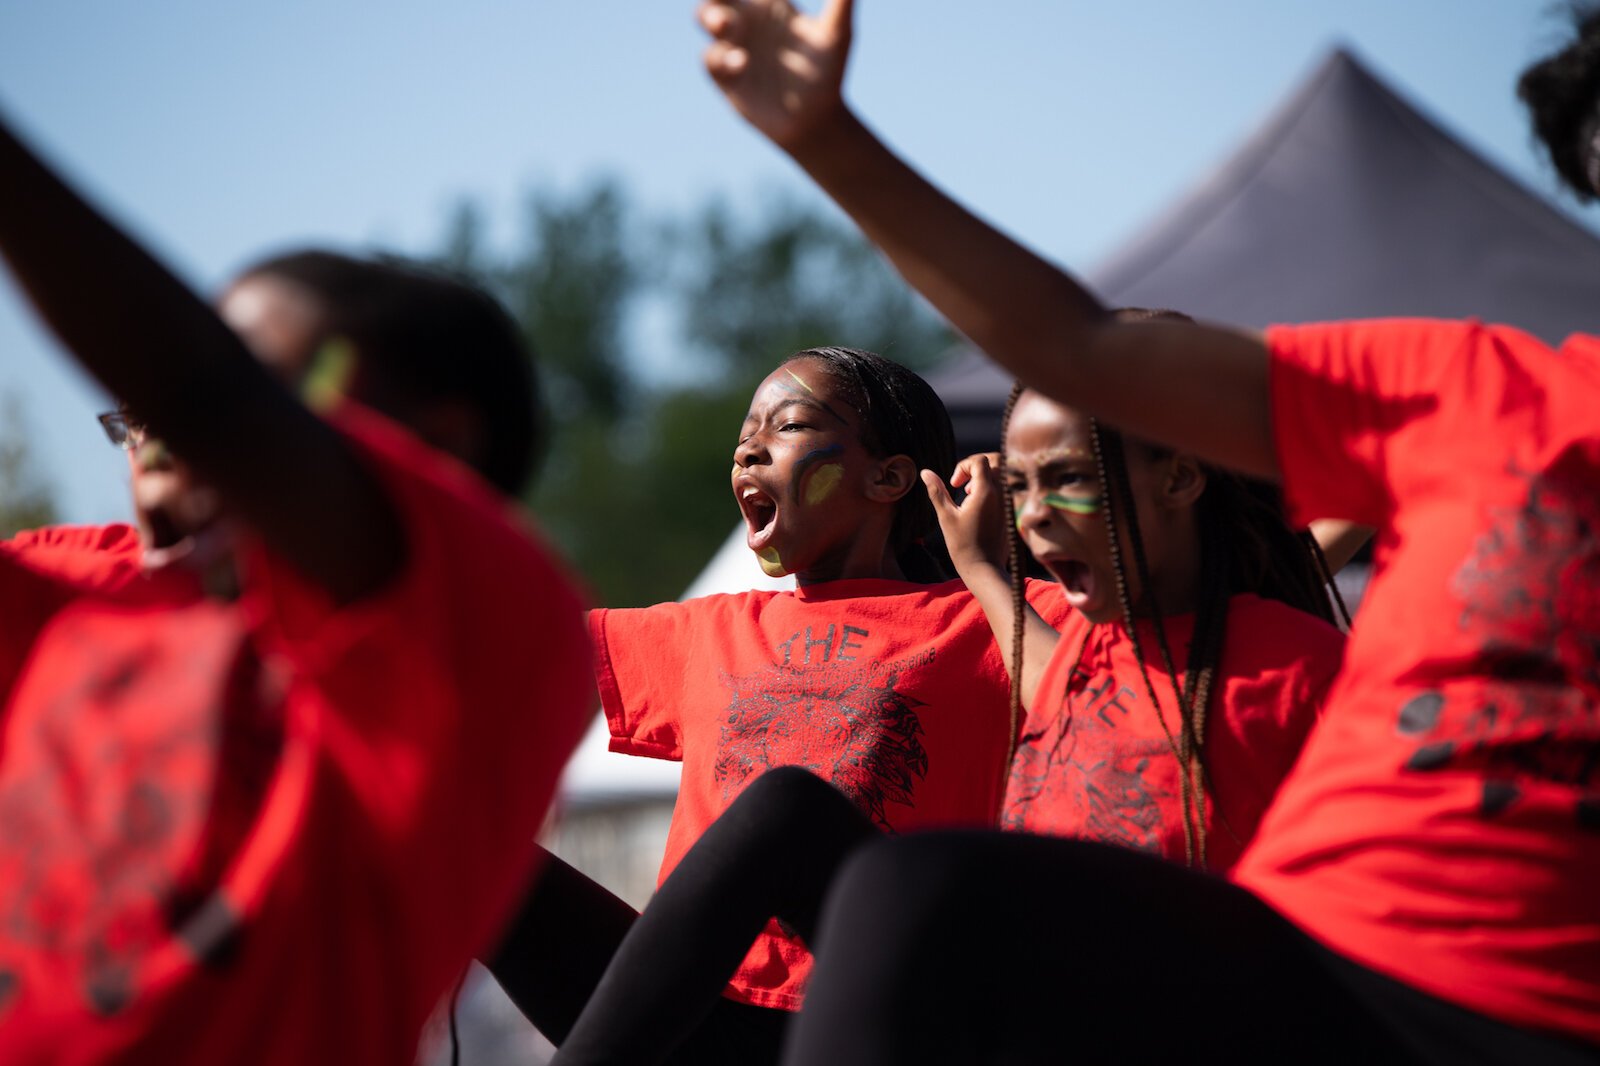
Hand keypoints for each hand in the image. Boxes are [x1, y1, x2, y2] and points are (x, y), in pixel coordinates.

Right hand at [697, 0, 854, 151]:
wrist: (816, 119)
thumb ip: (841, 0)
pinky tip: (742, 62)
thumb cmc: (828, 72)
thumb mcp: (838, 33)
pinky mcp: (725, 76)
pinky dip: (723, 58)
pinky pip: (712, 59)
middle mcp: (747, 19)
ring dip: (711, 16)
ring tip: (726, 24)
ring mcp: (733, 45)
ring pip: (705, 17)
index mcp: (771, 3)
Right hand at [923, 452, 1007, 576]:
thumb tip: (925, 472)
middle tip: (963, 482)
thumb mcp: (946, 517)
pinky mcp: (1009, 511)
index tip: (954, 485)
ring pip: (1000, 474)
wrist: (985, 568)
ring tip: (968, 496)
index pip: (979, 460)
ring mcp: (1008, 502)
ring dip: (982, 477)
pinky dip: (989, 488)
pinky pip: (1003, 488)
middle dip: (976, 465)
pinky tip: (976, 506)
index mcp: (986, 492)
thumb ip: (937, 491)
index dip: (963, 466)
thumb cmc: (963, 545)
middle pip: (995, 460)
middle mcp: (1001, 493)